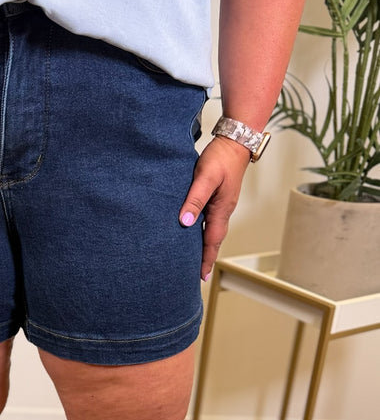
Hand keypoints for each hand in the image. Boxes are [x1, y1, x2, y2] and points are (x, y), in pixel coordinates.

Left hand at [179, 135, 250, 280]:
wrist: (235, 142)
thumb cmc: (221, 158)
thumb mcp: (205, 177)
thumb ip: (195, 199)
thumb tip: (185, 222)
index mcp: (221, 210)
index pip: (212, 241)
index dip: (206, 259)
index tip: (200, 277)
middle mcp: (223, 211)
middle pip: (214, 240)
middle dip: (206, 258)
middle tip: (196, 275)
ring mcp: (221, 205)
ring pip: (212, 231)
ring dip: (204, 246)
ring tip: (193, 259)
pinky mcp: (217, 198)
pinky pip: (210, 220)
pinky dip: (202, 231)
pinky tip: (194, 232)